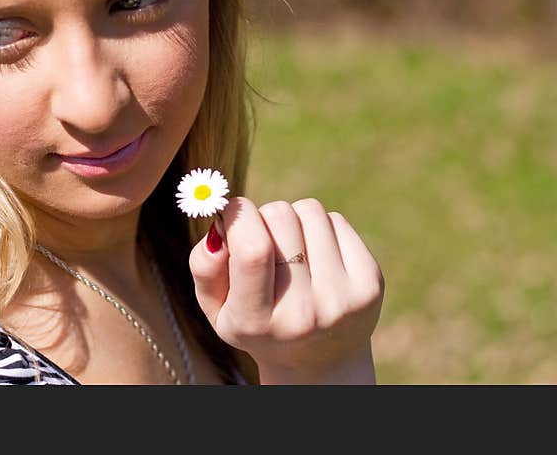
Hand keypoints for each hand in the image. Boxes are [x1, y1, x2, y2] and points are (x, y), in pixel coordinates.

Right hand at [189, 197, 384, 383]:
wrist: (319, 364)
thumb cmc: (257, 324)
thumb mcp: (217, 308)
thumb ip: (204, 267)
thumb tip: (220, 223)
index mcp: (257, 322)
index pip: (253, 249)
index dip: (238, 216)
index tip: (231, 213)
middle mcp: (304, 314)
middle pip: (280, 217)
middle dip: (263, 216)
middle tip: (263, 241)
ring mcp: (342, 299)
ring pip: (309, 211)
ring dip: (293, 219)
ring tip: (290, 251)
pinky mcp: (371, 282)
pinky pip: (337, 220)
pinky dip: (320, 227)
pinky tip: (316, 257)